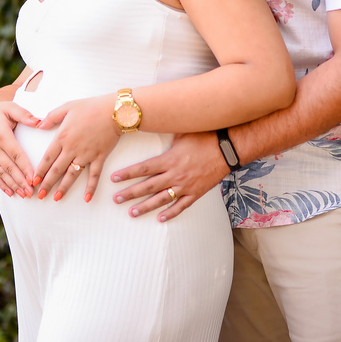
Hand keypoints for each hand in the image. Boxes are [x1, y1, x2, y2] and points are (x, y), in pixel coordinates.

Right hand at [0, 96, 39, 196]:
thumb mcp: (10, 107)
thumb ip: (24, 115)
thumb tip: (39, 121)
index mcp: (1, 135)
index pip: (16, 155)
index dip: (25, 168)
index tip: (34, 178)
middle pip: (9, 167)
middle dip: (21, 181)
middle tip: (32, 192)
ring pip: (1, 173)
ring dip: (13, 185)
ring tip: (24, 195)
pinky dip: (1, 184)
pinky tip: (10, 192)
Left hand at [32, 96, 119, 203]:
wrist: (114, 111)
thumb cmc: (91, 107)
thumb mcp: (67, 107)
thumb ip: (51, 117)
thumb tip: (39, 126)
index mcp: (62, 137)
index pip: (47, 158)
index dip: (40, 171)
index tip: (33, 181)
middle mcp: (72, 149)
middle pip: (57, 170)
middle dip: (47, 184)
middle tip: (40, 195)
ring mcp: (86, 155)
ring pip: (72, 175)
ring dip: (64, 188)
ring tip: (56, 198)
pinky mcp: (99, 157)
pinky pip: (94, 175)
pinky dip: (91, 188)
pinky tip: (87, 198)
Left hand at [110, 131, 227, 220]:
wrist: (227, 149)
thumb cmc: (204, 136)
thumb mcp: (182, 132)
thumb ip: (165, 133)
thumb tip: (151, 123)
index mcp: (169, 159)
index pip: (143, 169)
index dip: (127, 174)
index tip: (113, 178)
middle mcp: (175, 175)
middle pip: (148, 186)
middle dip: (130, 193)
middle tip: (116, 199)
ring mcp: (185, 186)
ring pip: (161, 200)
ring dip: (145, 207)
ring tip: (131, 212)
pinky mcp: (196, 193)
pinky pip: (181, 206)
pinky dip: (170, 213)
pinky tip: (160, 218)